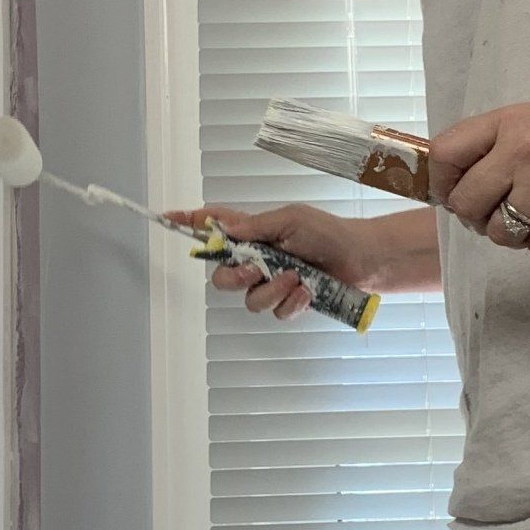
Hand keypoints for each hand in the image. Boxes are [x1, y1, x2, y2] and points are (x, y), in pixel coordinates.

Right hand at [165, 201, 371, 321]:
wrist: (361, 260)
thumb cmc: (328, 233)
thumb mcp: (290, 220)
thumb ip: (256, 227)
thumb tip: (226, 227)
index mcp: (254, 233)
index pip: (215, 226)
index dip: (190, 223)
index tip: (168, 218)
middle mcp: (257, 259)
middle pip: (221, 276)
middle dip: (235, 276)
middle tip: (256, 270)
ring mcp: (271, 283)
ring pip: (248, 300)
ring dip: (272, 289)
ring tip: (297, 277)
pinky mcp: (287, 302)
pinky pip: (274, 311)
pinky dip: (291, 301)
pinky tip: (307, 290)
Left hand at [428, 90, 529, 257]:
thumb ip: (502, 144)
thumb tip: (463, 184)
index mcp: (508, 121)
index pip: (444, 154)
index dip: (442, 182)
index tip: (454, 194)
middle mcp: (521, 148)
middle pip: (465, 202)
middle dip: (477, 219)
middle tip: (499, 216)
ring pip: (500, 232)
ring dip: (514, 236)